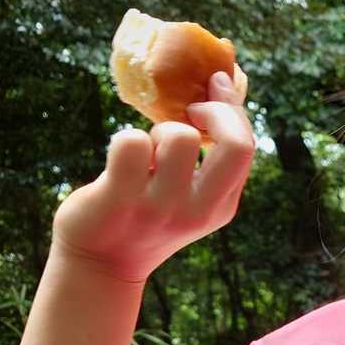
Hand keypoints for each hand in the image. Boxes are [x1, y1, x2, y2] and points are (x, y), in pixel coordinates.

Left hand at [51, 71, 254, 282]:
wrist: (98, 262)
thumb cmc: (145, 215)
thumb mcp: (190, 196)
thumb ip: (208, 158)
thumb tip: (223, 82)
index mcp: (220, 208)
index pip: (246, 147)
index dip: (232, 108)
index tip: (214, 86)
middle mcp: (197, 210)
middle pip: (236, 145)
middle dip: (215, 111)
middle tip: (190, 112)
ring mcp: (158, 207)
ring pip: (178, 136)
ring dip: (161, 130)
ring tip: (148, 150)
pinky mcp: (119, 199)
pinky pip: (130, 142)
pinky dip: (124, 139)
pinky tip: (120, 160)